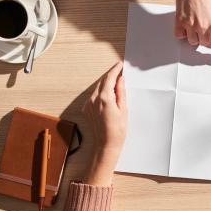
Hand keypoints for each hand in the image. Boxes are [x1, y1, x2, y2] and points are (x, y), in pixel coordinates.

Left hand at [83, 62, 127, 186]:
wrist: (106, 144)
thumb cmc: (117, 130)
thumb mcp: (123, 109)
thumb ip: (120, 92)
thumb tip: (120, 80)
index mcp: (104, 98)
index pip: (109, 78)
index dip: (115, 70)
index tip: (120, 65)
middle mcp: (94, 99)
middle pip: (103, 82)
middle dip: (111, 77)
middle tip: (120, 74)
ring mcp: (88, 104)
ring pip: (98, 88)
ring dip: (106, 85)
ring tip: (116, 86)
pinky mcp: (86, 108)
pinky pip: (94, 96)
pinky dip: (101, 94)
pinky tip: (109, 98)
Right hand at [172, 0, 210, 65]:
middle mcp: (202, 27)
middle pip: (205, 44)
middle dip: (207, 40)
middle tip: (206, 29)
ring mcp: (190, 25)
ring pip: (193, 41)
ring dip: (195, 37)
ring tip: (196, 25)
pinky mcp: (180, 21)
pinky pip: (180, 35)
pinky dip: (183, 34)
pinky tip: (186, 26)